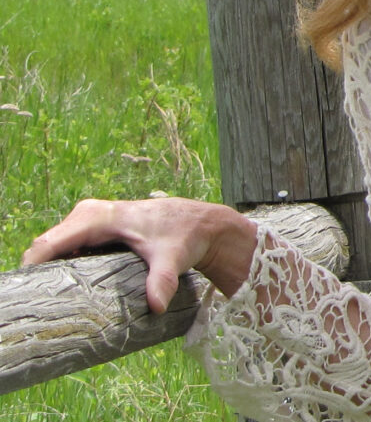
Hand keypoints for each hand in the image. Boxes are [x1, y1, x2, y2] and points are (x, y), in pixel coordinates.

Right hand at [22, 197, 257, 313]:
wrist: (198, 221)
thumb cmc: (183, 236)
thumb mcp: (172, 259)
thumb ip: (162, 280)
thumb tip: (156, 305)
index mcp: (100, 217)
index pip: (50, 242)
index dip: (32, 266)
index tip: (23, 295)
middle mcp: (90, 214)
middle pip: (47, 246)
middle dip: (36, 273)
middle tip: (35, 307)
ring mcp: (90, 220)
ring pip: (55, 246)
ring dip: (47, 270)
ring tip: (46, 302)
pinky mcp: (94, 229)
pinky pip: (66, 246)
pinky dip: (60, 264)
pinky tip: (63, 288)